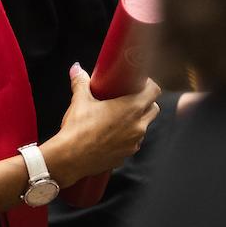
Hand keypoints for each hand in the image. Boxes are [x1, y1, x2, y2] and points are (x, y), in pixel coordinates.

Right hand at [41, 64, 160, 185]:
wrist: (71, 158)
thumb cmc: (78, 129)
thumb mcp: (80, 100)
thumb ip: (80, 82)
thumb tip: (77, 68)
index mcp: (131, 108)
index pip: (154, 91)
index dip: (148, 85)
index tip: (138, 83)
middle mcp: (138, 126)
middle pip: (153, 109)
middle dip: (145, 102)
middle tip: (130, 98)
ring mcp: (134, 142)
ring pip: (144, 126)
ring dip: (137, 120)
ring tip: (119, 116)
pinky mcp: (127, 155)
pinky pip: (133, 142)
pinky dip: (127, 136)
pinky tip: (112, 134)